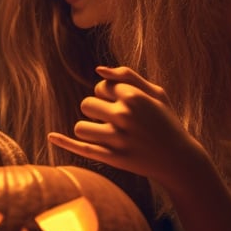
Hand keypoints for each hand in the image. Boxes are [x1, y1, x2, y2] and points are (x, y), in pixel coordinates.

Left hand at [47, 65, 201, 187]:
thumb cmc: (166, 122)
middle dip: (96, 110)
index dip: (109, 95)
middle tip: (114, 120)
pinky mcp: (113, 158)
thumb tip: (99, 70)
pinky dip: (64, 142)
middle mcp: (124, 115)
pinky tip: (51, 136)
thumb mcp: (156, 94)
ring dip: (88, 128)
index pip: (101, 86)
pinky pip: (81, 148)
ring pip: (80, 126)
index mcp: (134, 96)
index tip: (123, 104)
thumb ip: (128, 76)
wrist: (179, 160)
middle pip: (86, 104)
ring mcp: (118, 138)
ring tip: (104, 134)